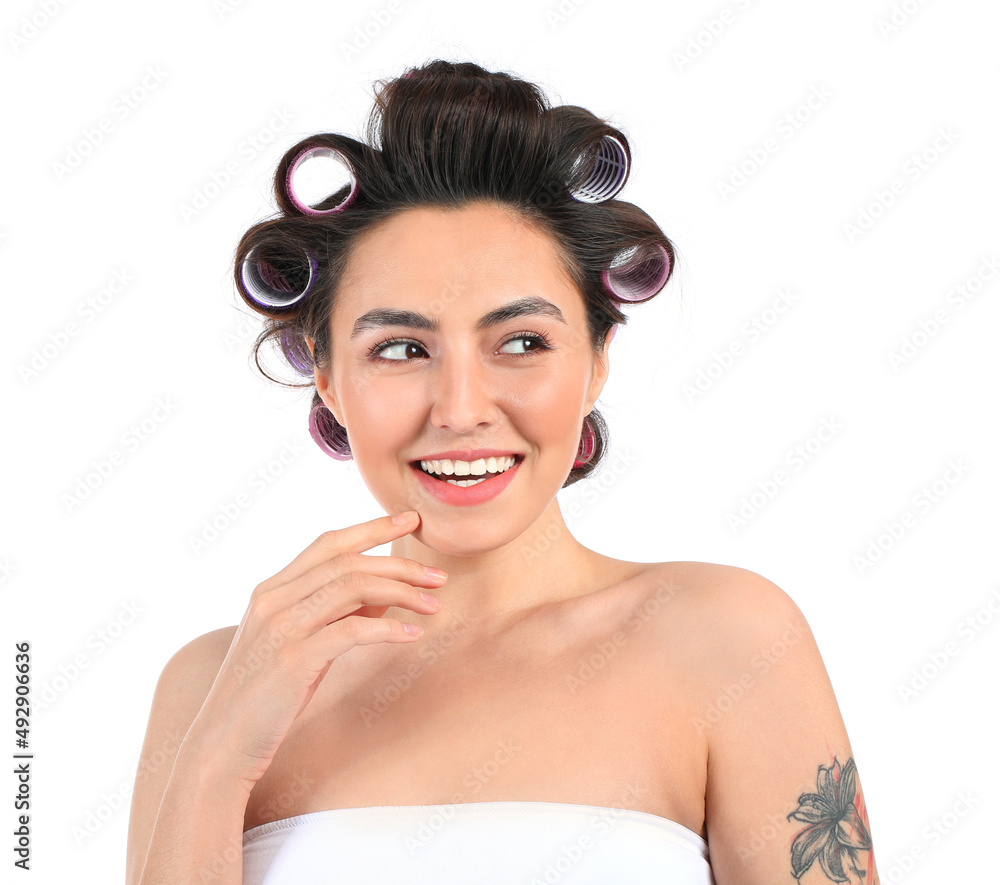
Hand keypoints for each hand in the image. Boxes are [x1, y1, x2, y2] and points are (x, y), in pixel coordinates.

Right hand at [184, 510, 443, 789]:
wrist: (221, 745)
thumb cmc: (265, 696)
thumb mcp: (298, 644)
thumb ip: (333, 615)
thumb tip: (385, 596)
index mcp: (271, 590)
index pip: (329, 544)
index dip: (372, 527)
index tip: (411, 520)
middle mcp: (273, 600)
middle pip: (348, 563)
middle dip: (399, 564)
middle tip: (438, 574)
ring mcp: (281, 627)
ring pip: (352, 588)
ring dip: (401, 592)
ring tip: (433, 604)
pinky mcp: (292, 660)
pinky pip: (351, 630)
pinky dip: (388, 629)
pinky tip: (412, 635)